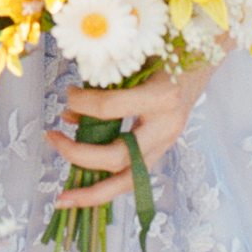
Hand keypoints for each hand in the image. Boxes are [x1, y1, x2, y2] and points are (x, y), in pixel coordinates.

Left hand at [47, 63, 218, 210]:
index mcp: (161, 96)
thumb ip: (105, 83)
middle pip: (119, 157)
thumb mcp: (135, 59)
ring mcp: (167, 143)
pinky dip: (108, 184)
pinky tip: (84, 190)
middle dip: (79, 155)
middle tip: (51, 138)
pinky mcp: (163, 151)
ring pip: (130, 181)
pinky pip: (134, 176)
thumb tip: (70, 112)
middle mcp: (166, 126)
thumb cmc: (165, 52)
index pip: (110, 108)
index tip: (67, 95)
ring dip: (94, 191)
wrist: (201, 63)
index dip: (81, 103)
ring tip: (63, 198)